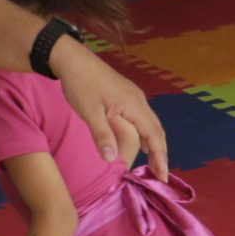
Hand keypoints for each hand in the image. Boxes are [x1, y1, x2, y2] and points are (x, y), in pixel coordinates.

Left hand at [54, 39, 168, 178]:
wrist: (72, 59)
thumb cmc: (80, 83)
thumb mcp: (89, 112)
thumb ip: (102, 136)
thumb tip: (112, 160)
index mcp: (133, 105)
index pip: (153, 135)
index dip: (160, 157)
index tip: (162, 176)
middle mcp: (139, 100)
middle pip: (157, 131)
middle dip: (161, 154)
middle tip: (161, 176)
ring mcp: (134, 97)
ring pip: (152, 124)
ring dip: (155, 145)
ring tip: (155, 164)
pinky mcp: (127, 96)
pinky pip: (143, 119)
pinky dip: (147, 135)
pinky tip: (143, 144)